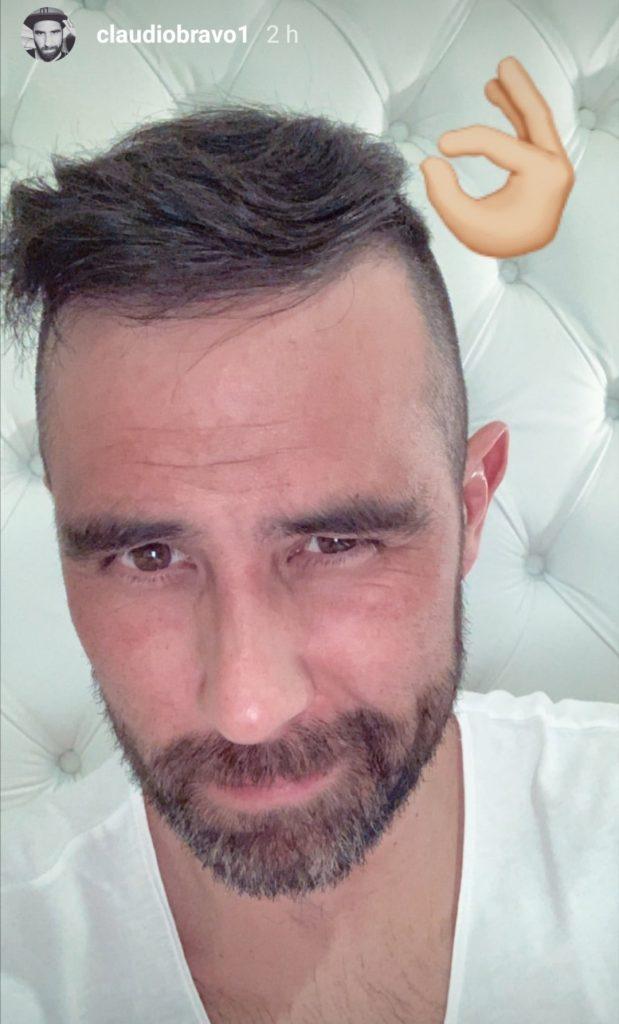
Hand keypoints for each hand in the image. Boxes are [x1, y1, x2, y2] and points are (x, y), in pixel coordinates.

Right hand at [419, 56, 574, 256]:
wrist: (526, 249)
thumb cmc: (502, 240)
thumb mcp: (467, 225)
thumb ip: (445, 195)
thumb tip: (430, 162)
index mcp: (542, 176)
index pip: (500, 146)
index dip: (467, 140)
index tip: (441, 146)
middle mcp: (554, 165)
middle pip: (536, 116)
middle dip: (518, 89)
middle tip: (505, 64)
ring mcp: (553, 161)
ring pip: (534, 119)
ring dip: (515, 97)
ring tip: (497, 78)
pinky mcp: (545, 160)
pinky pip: (531, 129)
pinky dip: (517, 113)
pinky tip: (501, 97)